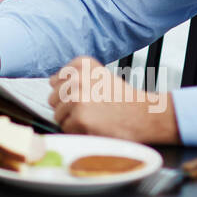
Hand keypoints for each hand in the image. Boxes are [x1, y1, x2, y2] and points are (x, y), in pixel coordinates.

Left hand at [47, 56, 177, 143]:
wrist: (144, 115)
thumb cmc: (123, 99)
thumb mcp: (100, 76)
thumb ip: (77, 77)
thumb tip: (52, 86)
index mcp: (82, 65)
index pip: (55, 80)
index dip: (66, 92)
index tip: (81, 96)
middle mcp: (78, 77)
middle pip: (54, 98)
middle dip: (67, 107)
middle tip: (89, 110)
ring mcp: (77, 97)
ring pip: (57, 114)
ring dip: (72, 120)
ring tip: (93, 118)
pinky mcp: (79, 117)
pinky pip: (66, 128)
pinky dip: (77, 131)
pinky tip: (93, 126)